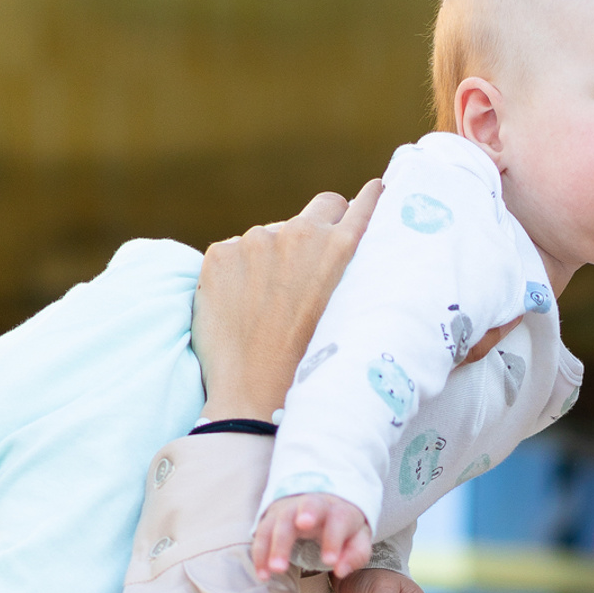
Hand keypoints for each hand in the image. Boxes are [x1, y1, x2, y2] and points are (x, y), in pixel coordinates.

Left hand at [193, 180, 383, 420]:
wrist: (256, 397)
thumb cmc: (310, 367)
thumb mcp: (349, 316)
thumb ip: (348, 276)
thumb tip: (342, 254)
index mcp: (341, 248)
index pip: (363, 204)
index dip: (368, 201)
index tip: (373, 195)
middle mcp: (300, 234)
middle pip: (322, 207)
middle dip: (323, 226)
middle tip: (317, 260)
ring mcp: (255, 241)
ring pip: (273, 237)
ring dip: (274, 259)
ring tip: (270, 310)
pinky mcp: (220, 255)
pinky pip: (235, 254)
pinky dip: (239, 276)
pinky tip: (242, 311)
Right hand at [254, 493, 372, 581]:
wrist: (322, 502)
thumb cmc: (342, 527)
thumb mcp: (358, 538)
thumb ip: (356, 554)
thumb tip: (341, 570)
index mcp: (339, 509)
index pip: (338, 519)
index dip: (333, 539)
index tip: (329, 561)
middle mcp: (313, 504)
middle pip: (305, 510)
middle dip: (298, 528)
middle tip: (291, 555)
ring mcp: (289, 509)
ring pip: (279, 522)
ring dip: (275, 546)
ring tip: (276, 570)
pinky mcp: (272, 517)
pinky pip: (262, 533)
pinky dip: (261, 554)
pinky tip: (263, 574)